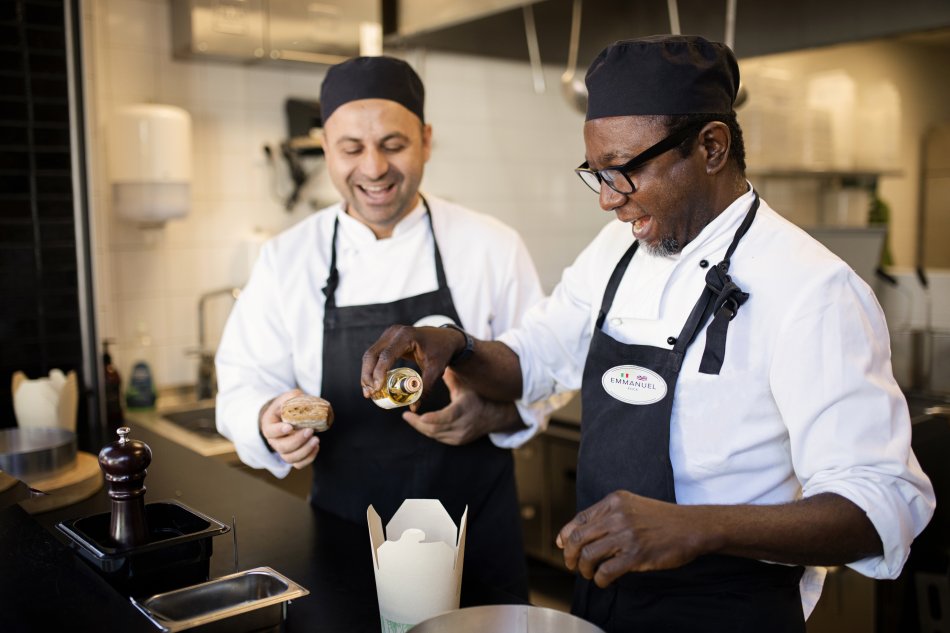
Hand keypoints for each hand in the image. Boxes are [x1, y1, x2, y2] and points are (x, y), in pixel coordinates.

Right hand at [260, 389, 319, 468]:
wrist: (287, 418)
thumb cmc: (286, 407)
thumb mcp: (286, 398)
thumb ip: (291, 397)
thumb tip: (299, 396)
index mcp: (269, 426)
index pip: (270, 432)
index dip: (279, 431)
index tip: (289, 426)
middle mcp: (274, 441)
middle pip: (282, 447)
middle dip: (297, 441)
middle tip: (310, 430)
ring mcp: (283, 450)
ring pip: (290, 458)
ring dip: (305, 451)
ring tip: (316, 440)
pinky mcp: (293, 456)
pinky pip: (298, 464)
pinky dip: (308, 458)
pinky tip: (316, 447)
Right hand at [361, 325, 465, 411]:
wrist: (445, 338)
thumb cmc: (442, 352)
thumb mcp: (435, 370)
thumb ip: (424, 388)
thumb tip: (414, 407)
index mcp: (406, 336)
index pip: (386, 356)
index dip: (378, 374)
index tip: (377, 390)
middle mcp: (394, 332)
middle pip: (372, 355)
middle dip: (367, 376)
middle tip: (369, 394)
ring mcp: (389, 334)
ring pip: (370, 355)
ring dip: (367, 374)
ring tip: (368, 392)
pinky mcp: (387, 339)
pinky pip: (375, 354)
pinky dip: (371, 369)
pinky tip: (372, 384)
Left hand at [401, 369, 522, 444]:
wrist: (494, 415)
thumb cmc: (476, 396)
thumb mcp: (465, 385)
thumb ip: (450, 378)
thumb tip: (438, 364)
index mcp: (465, 409)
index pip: (448, 417)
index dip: (433, 419)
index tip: (420, 416)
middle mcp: (463, 425)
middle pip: (437, 429)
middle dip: (419, 424)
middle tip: (406, 416)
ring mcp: (461, 436)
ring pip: (436, 434)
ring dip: (421, 427)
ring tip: (409, 418)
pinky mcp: (458, 441)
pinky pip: (439, 437)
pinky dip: (428, 431)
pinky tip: (419, 423)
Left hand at [556, 490, 703, 587]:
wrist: (691, 527)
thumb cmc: (661, 519)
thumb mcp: (631, 506)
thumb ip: (607, 516)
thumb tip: (577, 534)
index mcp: (614, 502)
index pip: (579, 519)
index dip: (566, 535)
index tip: (563, 546)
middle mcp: (617, 516)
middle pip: (578, 538)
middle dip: (570, 555)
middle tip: (572, 565)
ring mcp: (626, 535)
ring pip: (588, 555)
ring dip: (584, 569)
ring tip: (590, 573)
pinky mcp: (636, 555)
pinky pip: (606, 571)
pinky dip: (600, 579)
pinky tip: (603, 581)